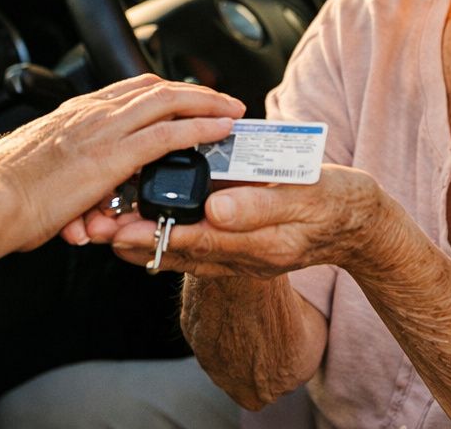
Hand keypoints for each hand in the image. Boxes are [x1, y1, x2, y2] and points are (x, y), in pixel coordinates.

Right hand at [0, 74, 242, 251]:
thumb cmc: (3, 195)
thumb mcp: (40, 177)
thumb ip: (67, 185)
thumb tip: (81, 214)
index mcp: (74, 114)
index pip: (128, 90)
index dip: (162, 90)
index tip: (183, 96)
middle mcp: (91, 113)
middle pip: (154, 88)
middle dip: (192, 91)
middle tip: (220, 98)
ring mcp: (104, 130)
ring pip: (168, 102)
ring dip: (205, 103)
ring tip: (231, 109)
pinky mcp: (113, 156)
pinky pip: (168, 134)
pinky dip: (199, 128)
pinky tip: (219, 130)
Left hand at [107, 165, 384, 276]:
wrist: (358, 222)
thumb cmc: (334, 203)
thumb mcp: (305, 197)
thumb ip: (259, 204)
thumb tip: (217, 210)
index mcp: (256, 241)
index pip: (193, 240)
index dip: (153, 235)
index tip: (118, 230)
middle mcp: (242, 254)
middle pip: (178, 251)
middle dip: (134, 241)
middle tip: (93, 230)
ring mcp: (240, 253)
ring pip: (182, 251)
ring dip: (143, 241)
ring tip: (103, 229)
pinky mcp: (240, 245)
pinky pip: (196, 247)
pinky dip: (166, 237)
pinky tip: (144, 226)